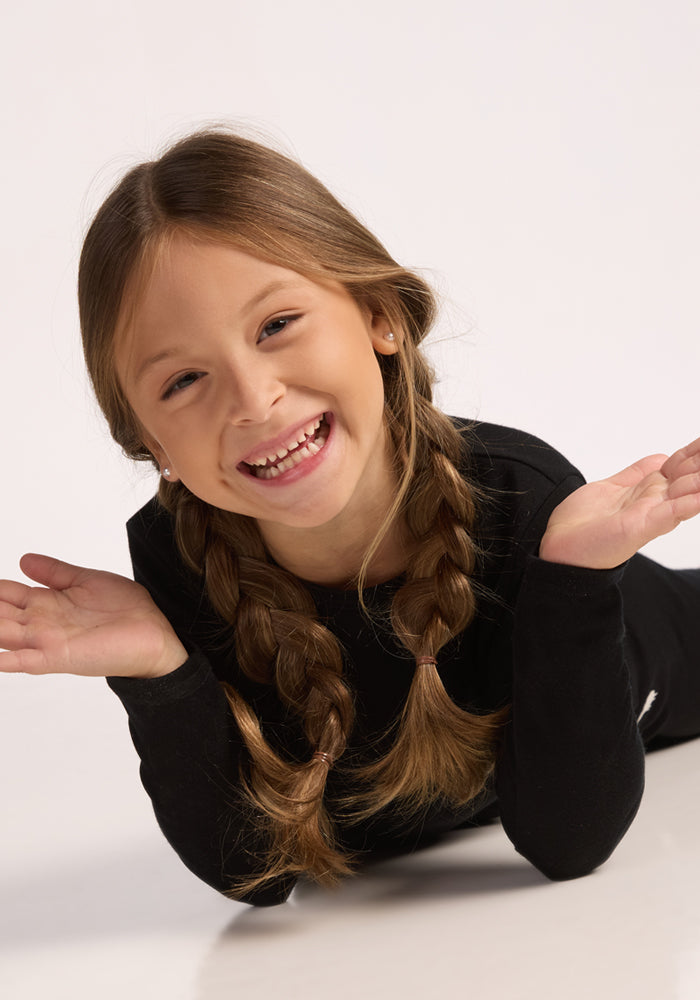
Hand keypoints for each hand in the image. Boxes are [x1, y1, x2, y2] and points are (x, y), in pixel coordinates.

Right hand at [0, 554, 186, 677]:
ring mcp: (46, 640)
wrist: (155, 633)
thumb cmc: (125, 609)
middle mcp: (40, 622)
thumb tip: (22, 559)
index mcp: (46, 602)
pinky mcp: (58, 657)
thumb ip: (54, 572)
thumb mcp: (85, 580)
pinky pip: (23, 661)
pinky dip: (5, 659)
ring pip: (1, 634)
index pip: (4, 593)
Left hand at [539, 437, 699, 568]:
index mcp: (648, 491)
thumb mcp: (613, 487)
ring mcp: (649, 515)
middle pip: (688, 477)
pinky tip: (699, 497)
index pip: (679, 465)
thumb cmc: (584, 523)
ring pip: (686, 493)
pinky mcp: (639, 528)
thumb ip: (637, 474)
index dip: (694, 452)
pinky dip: (688, 504)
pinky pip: (669, 514)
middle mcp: (654, 502)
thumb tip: (662, 457)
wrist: (561, 548)